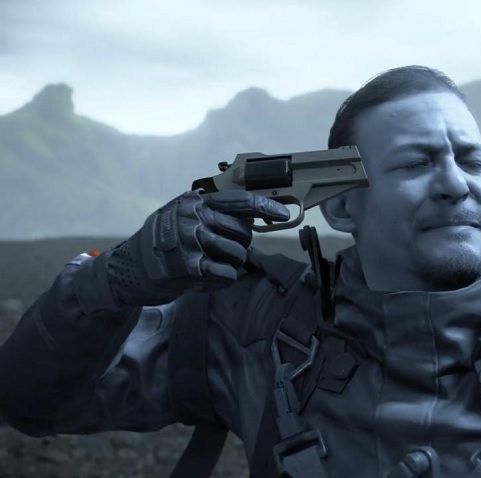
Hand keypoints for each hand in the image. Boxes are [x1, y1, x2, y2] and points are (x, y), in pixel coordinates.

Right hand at [104, 190, 289, 305]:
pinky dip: (220, 281)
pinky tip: (202, 280)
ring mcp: (191, 240)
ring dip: (230, 266)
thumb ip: (211, 214)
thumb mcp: (181, 218)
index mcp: (194, 202)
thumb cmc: (159, 245)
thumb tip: (252, 218)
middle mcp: (194, 216)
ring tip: (208, 267)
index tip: (284, 214)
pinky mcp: (190, 266)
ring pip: (239, 255)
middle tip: (218, 254)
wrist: (125, 271)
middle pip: (244, 233)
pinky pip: (227, 275)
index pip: (240, 201)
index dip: (266, 207)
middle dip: (239, 247)